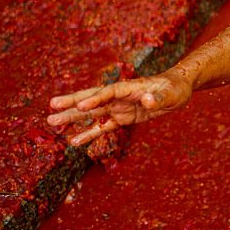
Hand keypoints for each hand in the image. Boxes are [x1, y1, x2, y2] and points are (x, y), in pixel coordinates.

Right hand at [46, 70, 191, 145]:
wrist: (177, 89)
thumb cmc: (174, 89)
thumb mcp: (170, 94)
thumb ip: (156, 98)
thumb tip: (146, 100)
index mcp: (129, 88)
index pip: (108, 93)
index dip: (95, 99)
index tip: (81, 106)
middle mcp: (119, 97)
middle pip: (92, 99)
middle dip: (73, 103)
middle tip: (51, 106)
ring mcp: (119, 107)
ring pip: (93, 113)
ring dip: (73, 118)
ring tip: (52, 122)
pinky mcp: (123, 118)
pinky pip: (104, 126)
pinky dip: (90, 133)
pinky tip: (74, 141)